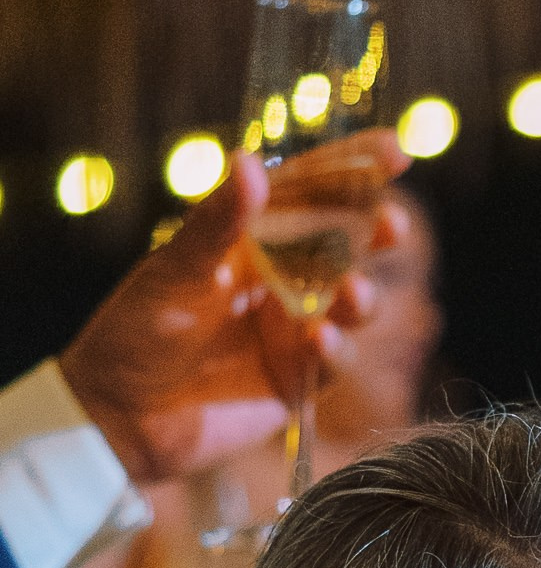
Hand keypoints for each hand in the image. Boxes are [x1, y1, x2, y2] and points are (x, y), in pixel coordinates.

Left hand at [58, 134, 408, 484]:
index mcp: (249, 241)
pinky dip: (335, 349)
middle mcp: (278, 282)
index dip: (352, 171)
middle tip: (392, 222)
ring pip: (349, 306)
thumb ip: (217, 223)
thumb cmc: (135, 331)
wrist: (119, 416)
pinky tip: (320, 339)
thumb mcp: (174, 270)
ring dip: (361, 296)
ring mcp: (291, 332)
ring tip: (354, 292)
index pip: (308, 195)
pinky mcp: (297, 382)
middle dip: (375, 234)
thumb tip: (251, 163)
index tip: (394, 151)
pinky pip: (333, 362)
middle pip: (344, 248)